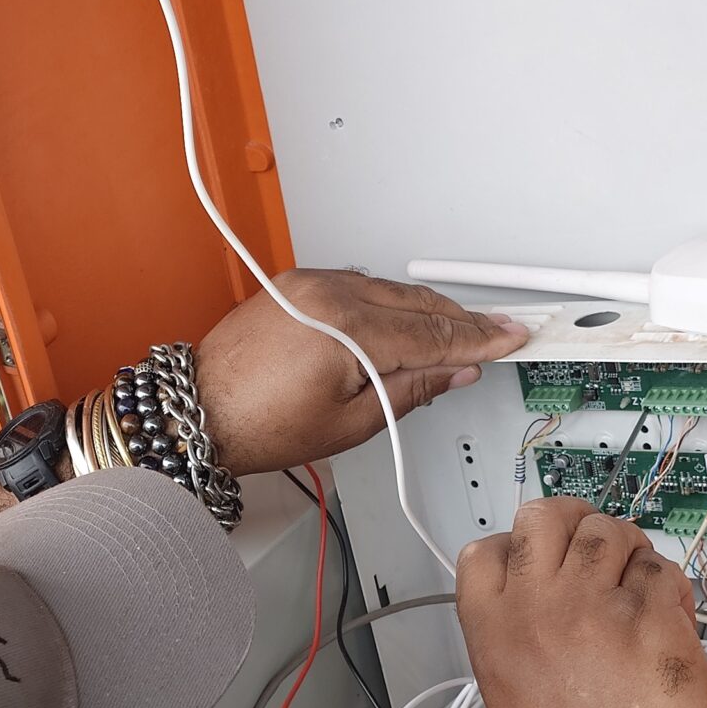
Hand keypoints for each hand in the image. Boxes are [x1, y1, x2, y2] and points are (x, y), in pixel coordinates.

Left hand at [194, 269, 526, 476]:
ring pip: (389, 291)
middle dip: (461, 321)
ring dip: (427, 311)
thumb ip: (411, 391)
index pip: (432, 333)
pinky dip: (389, 303)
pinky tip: (407, 319)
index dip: (478, 339)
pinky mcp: (296, 285)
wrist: (197, 411)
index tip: (509, 337)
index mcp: (346, 328)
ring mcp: (310, 283)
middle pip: (416, 304)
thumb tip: (454, 372)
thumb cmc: (258, 424)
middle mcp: (328, 292)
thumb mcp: (350, 424)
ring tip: (460, 332)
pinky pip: (359, 286)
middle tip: (498, 332)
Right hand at [456, 498, 706, 707]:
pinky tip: (667, 620)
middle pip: (545, 515)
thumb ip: (516, 632)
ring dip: (627, 550)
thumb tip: (543, 589)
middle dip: (573, 524)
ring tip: (635, 588)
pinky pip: (661, 568)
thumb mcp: (512, 699)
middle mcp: (537, 607)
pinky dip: (667, 587)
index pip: (486, 549)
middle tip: (594, 549)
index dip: (518, 549)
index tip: (540, 561)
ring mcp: (596, 604)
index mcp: (491, 632)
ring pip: (609, 530)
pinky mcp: (654, 612)